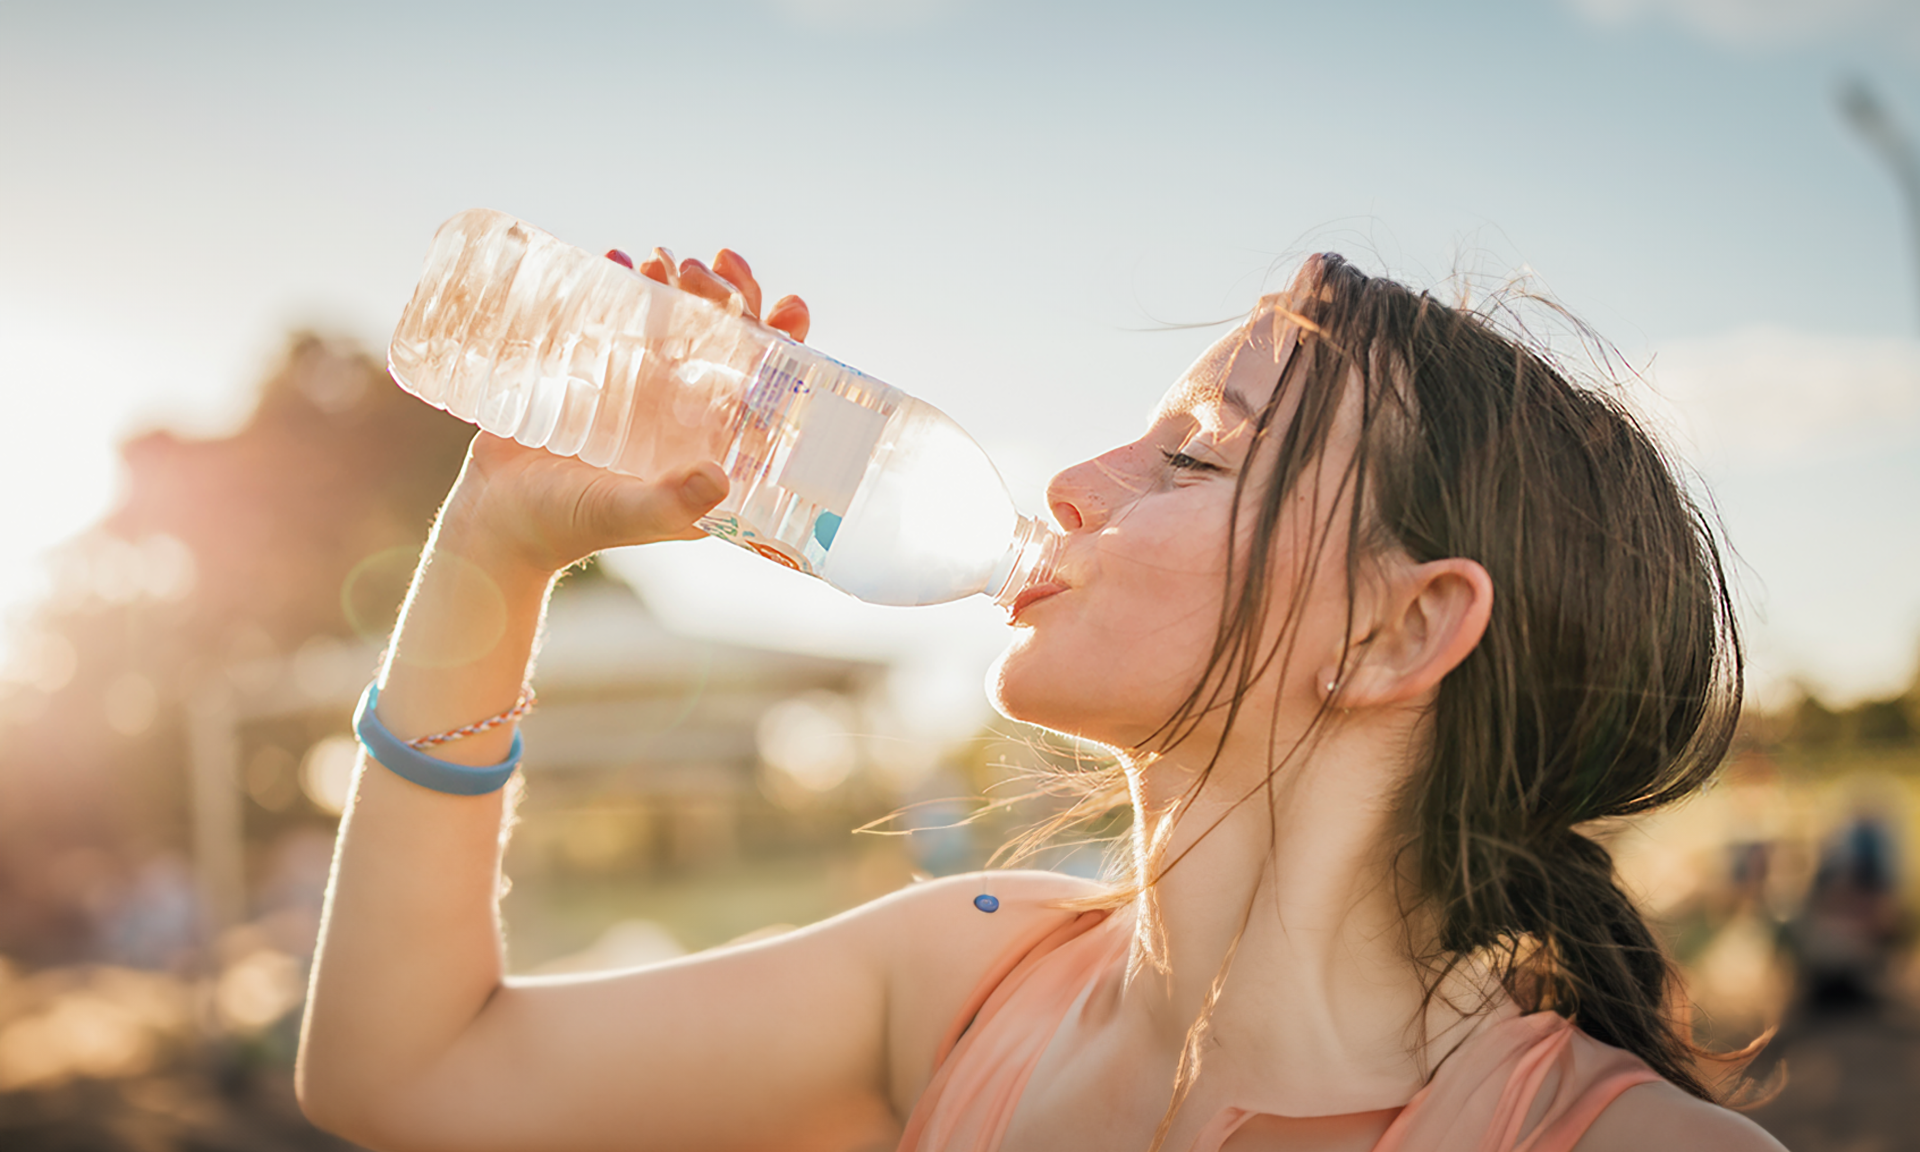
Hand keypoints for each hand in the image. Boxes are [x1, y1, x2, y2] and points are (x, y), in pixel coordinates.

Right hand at [443, 247, 810, 573]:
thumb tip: (720, 477)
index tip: (787, 305)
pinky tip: (617, 257)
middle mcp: (681, 416)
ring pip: (675, 323)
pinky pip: (621, 319)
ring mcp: (639, 391)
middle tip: (695, 269)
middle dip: (724, 297)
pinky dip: (623, 284)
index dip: (783, 345)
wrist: (495, 516)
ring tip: (655, 261)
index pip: (762, 387)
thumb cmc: (565, 525)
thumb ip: (669, 505)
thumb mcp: (624, 514)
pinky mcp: (594, 372)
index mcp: (707, 448)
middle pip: (723, 343)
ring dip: (676, 284)